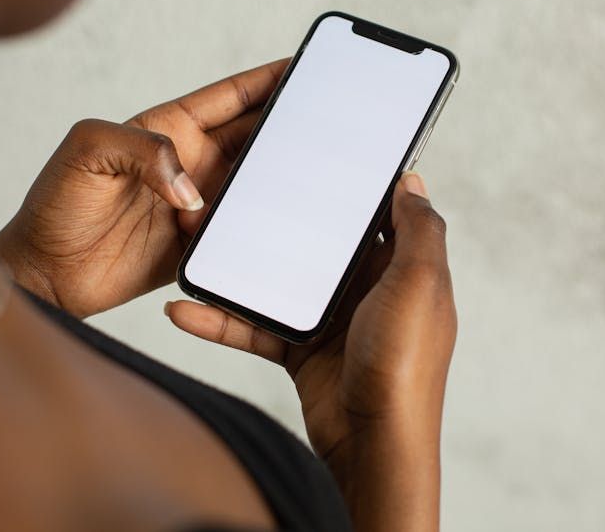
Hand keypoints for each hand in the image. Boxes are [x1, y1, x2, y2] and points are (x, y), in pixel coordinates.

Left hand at [0, 59, 287, 317]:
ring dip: (280, 178)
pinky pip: (240, 229)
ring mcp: (198, 203)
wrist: (47, 275)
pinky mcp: (200, 243)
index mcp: (168, 128)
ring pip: (254, 183)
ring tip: (315, 173)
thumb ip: (142, 150)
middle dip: (288, 126)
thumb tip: (192, 190)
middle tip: (327, 122)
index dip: (268, 80)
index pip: (231, 97)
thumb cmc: (55, 207)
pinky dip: (262, 226)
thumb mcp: (88, 152)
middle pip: (253, 136)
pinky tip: (285, 223)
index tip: (304, 67)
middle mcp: (189, 162)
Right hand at [164, 172, 456, 531]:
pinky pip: (258, 327)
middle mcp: (369, 291)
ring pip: (281, 284)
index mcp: (402, 269)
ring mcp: (334, 321)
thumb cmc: (404, 364)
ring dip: (240, 272)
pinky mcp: (303, 351)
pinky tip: (184, 311)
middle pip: (321, 245)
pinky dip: (223, 321)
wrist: (373, 444)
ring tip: (198, 247)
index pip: (377, 218)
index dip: (351, 189)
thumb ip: (419, 231)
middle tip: (240, 196)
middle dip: (282, 222)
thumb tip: (413, 182)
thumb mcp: (420, 284)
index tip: (315, 159)